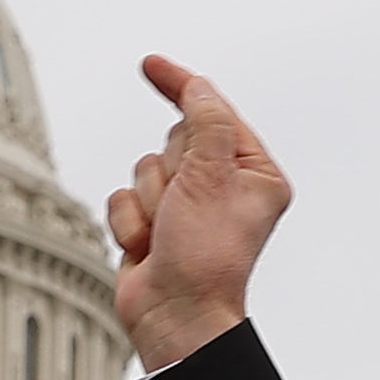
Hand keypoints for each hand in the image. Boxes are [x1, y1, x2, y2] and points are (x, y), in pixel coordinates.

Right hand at [103, 57, 291, 373]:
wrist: (175, 315)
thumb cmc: (205, 258)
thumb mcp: (211, 175)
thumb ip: (206, 121)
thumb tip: (199, 86)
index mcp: (255, 174)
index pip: (215, 113)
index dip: (183, 88)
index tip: (151, 64)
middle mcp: (223, 187)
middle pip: (175, 139)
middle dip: (170, 170)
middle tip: (182, 205)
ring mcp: (187, 206)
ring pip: (146, 168)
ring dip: (149, 200)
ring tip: (167, 233)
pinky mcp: (155, 223)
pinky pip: (125, 197)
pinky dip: (130, 221)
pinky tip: (149, 248)